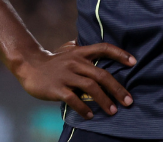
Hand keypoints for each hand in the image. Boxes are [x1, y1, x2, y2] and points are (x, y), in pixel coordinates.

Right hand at [14, 41, 135, 119]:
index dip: (120, 54)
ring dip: (104, 101)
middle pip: (101, 75)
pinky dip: (83, 108)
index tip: (134, 62)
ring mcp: (66, 75)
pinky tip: (90, 115)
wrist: (29, 65)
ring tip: (113, 111)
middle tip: (128, 101)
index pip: (104, 48)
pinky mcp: (57, 88)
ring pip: (90, 87)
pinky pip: (73, 99)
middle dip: (117, 89)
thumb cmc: (53, 61)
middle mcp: (75, 62)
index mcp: (81, 52)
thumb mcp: (69, 50)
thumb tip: (100, 50)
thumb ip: (83, 50)